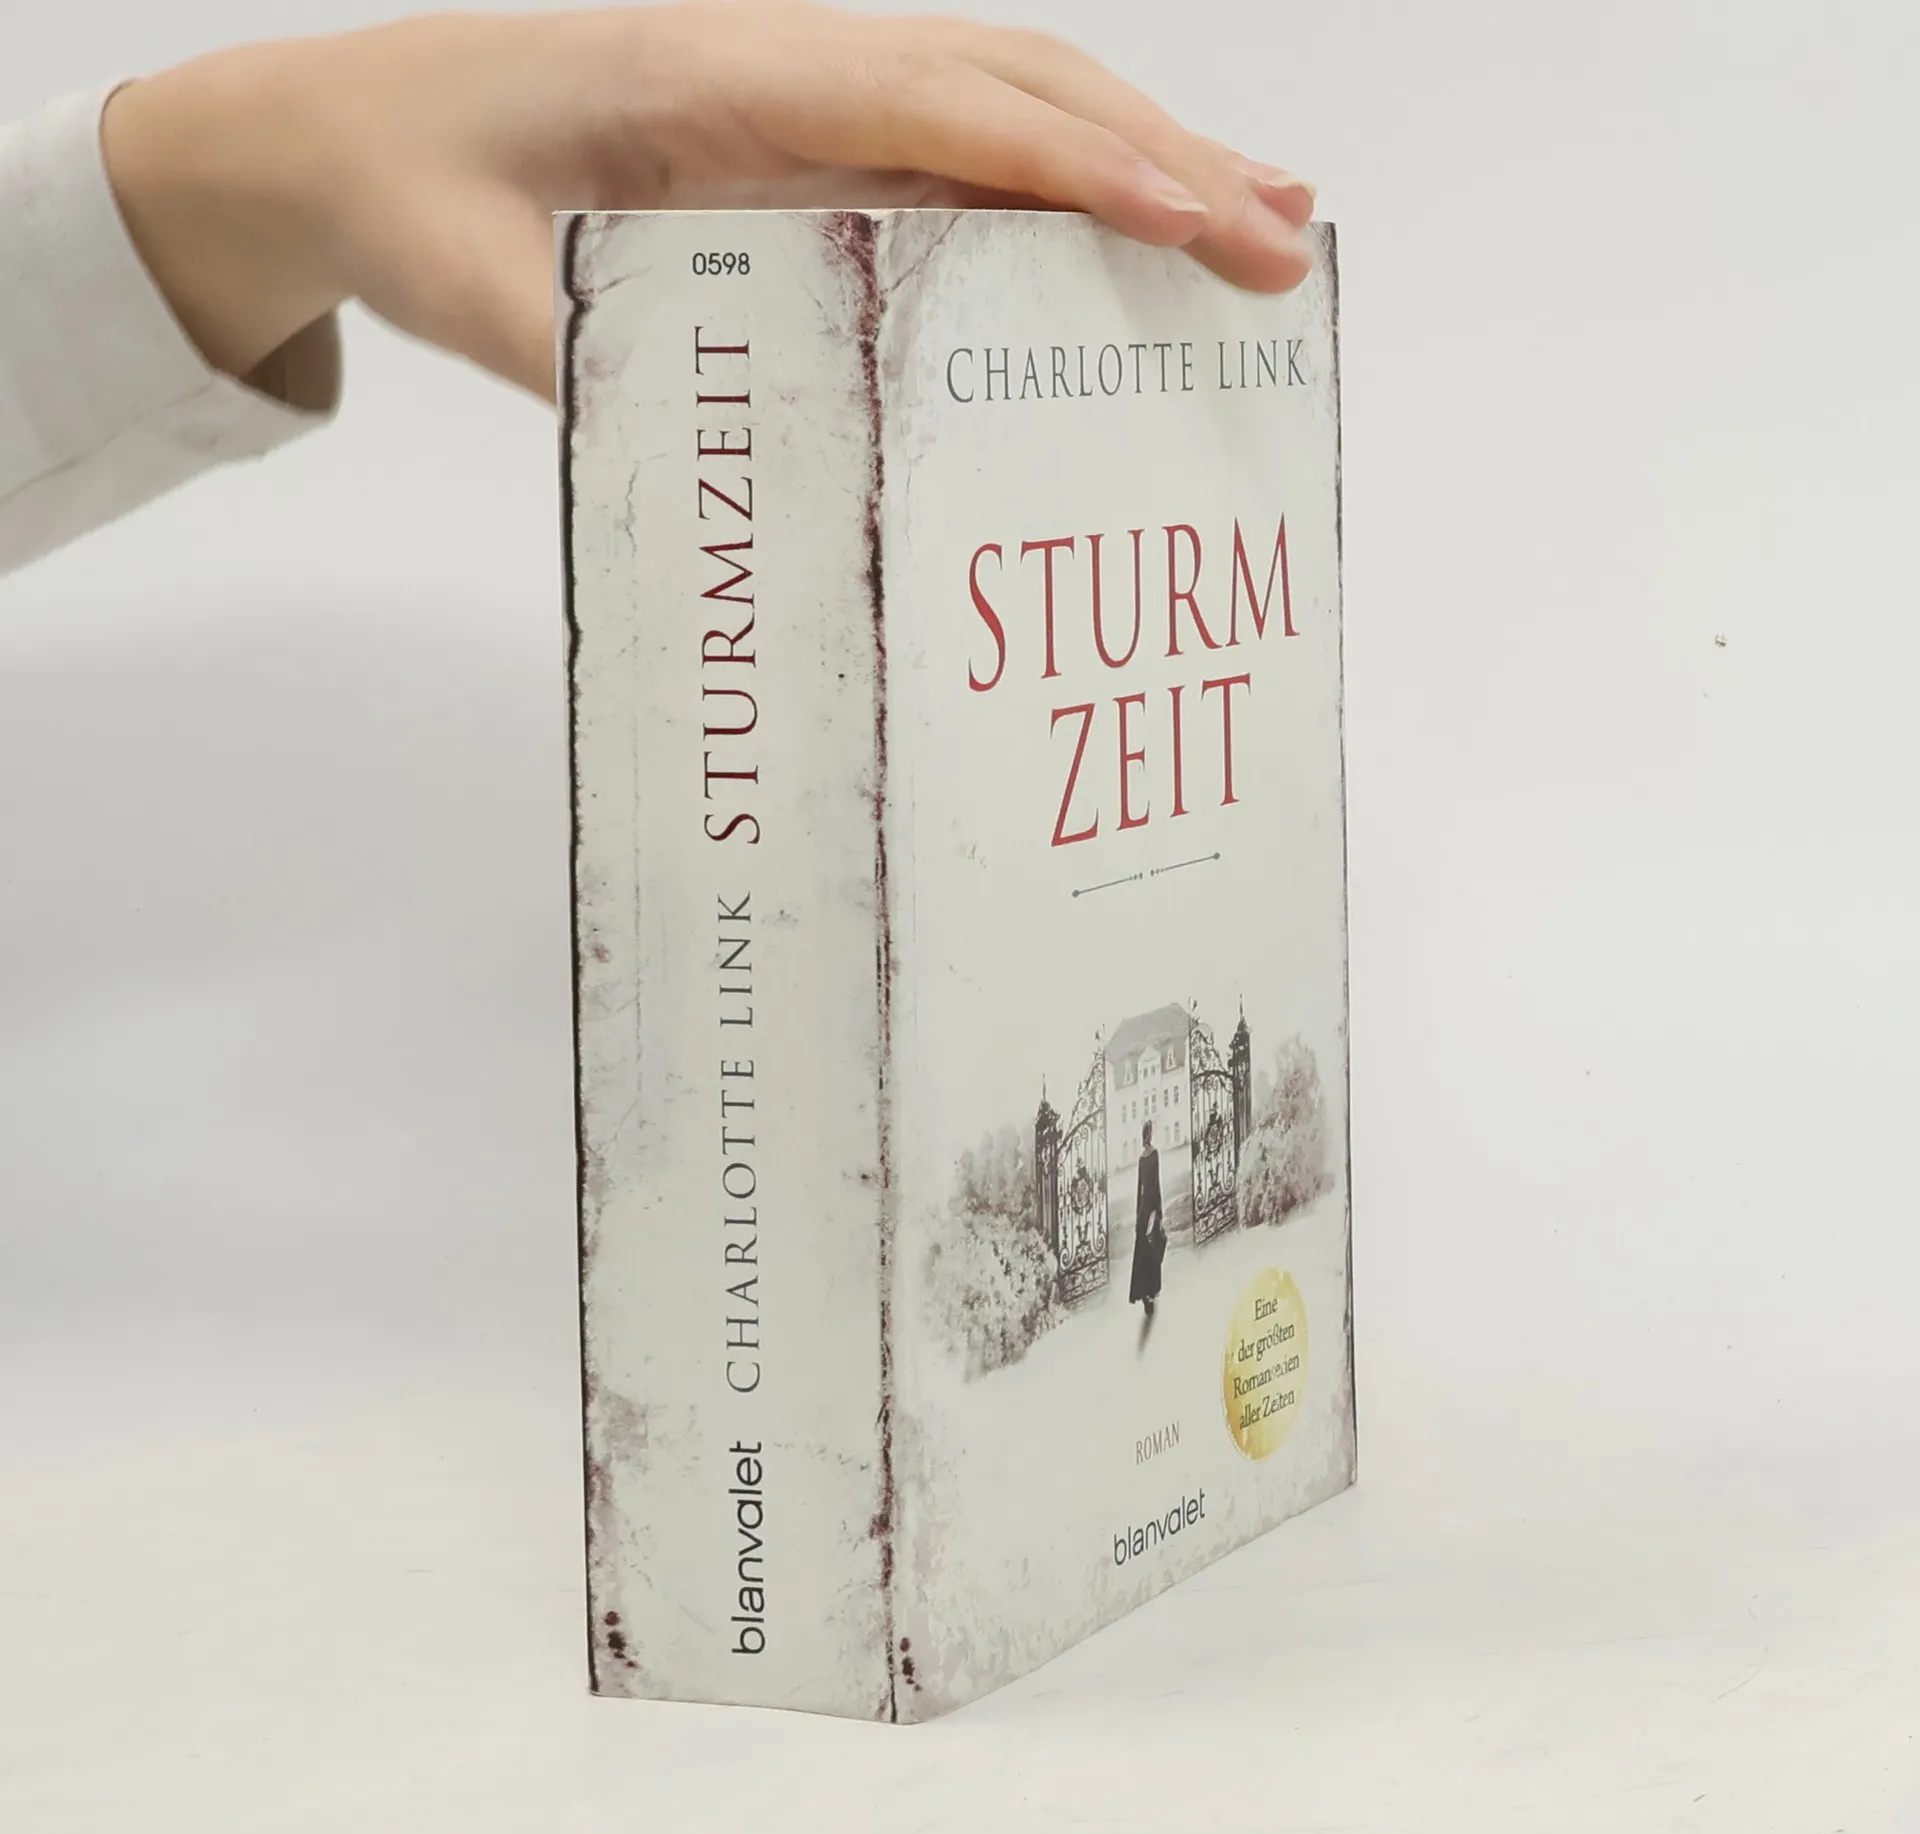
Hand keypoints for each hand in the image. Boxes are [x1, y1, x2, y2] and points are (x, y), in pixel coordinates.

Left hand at [102, 5, 1316, 402]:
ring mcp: (813, 96)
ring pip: (1012, 105)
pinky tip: (1133, 234)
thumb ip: (614, 360)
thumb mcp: (492, 298)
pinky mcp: (815, 141)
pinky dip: (1064, 187)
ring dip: (1143, 160)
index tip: (1194, 227)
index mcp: (727, 77)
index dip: (1081, 167)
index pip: (944, 108)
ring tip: (1262, 222)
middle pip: (1018, 87)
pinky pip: (962, 149)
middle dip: (1162, 163)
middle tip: (1283, 246)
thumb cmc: (421, 198)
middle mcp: (794, 64)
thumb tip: (747, 449)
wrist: (358, 133)